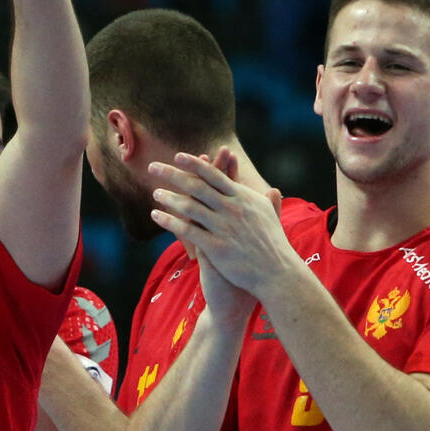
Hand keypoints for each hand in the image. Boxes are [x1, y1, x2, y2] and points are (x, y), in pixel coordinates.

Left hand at [150, 151, 292, 299]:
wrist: (276, 274)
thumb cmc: (273, 247)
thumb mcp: (272, 219)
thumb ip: (269, 203)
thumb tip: (274, 191)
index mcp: (244, 197)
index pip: (214, 175)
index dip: (195, 164)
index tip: (178, 156)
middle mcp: (232, 208)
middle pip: (196, 186)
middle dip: (172, 174)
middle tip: (153, 167)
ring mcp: (223, 227)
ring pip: (189, 207)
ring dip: (169, 198)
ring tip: (155, 193)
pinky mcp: (216, 246)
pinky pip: (187, 230)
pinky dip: (169, 221)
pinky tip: (156, 216)